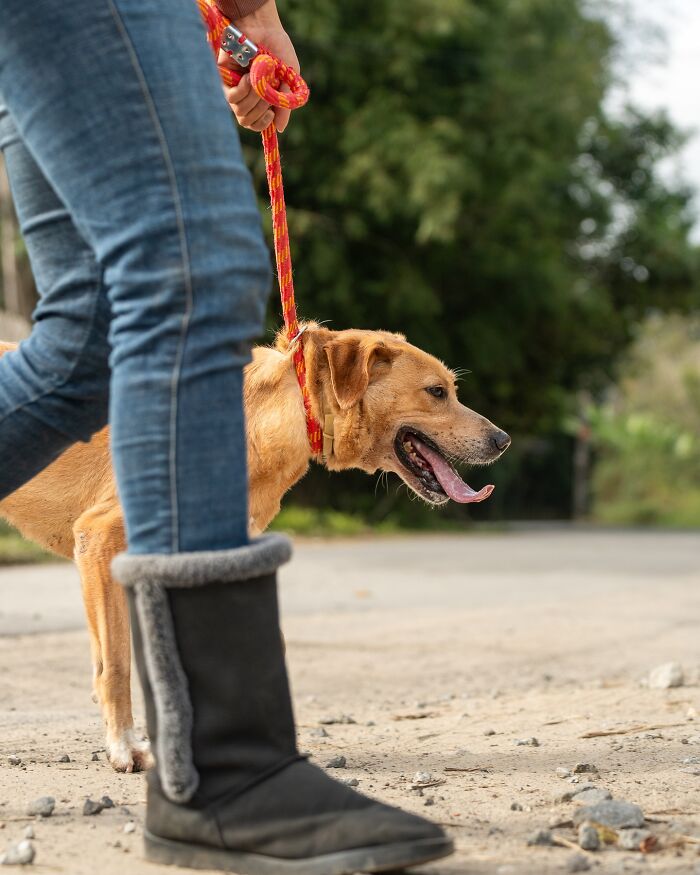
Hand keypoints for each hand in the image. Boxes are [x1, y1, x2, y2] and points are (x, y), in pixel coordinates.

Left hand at [217, 0, 299, 132]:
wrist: (264, 28)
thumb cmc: (278, 49)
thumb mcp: (287, 79)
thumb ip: (284, 105)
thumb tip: (279, 129)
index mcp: (259, 98)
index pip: (255, 124)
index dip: (262, 124)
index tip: (270, 114)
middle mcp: (245, 96)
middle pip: (246, 121)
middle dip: (260, 110)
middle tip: (266, 92)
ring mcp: (233, 88)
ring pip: (240, 112)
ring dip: (253, 99)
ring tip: (258, 81)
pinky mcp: (223, 79)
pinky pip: (232, 98)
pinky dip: (243, 90)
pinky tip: (248, 77)